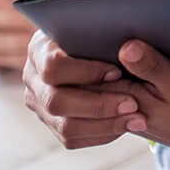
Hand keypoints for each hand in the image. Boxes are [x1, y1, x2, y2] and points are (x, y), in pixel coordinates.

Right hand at [22, 31, 135, 149]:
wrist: (102, 50)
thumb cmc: (108, 35)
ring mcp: (39, 103)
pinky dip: (102, 134)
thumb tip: (131, 50)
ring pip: (64, 126)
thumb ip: (122, 39)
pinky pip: (72, 139)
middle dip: (99, 105)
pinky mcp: (52, 122)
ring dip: (105, 125)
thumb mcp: (112, 30)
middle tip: (133, 104)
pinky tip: (125, 124)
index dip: (85, 73)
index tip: (117, 72)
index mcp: (40, 48)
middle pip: (56, 101)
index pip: (53, 67)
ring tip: (136, 119)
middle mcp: (33, 77)